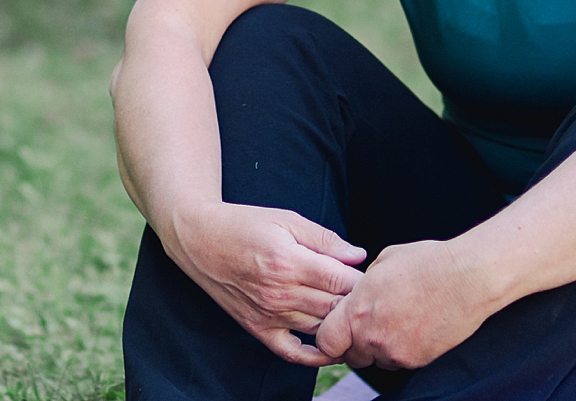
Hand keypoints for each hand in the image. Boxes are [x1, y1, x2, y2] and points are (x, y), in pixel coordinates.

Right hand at [162, 201, 367, 365]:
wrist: (200, 240)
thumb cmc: (244, 224)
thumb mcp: (286, 219)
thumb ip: (324, 239)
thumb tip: (357, 256)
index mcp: (288, 261)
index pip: (340, 281)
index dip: (362, 281)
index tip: (375, 278)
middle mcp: (279, 292)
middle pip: (334, 307)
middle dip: (357, 303)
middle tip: (371, 298)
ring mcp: (268, 314)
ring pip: (319, 329)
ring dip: (341, 325)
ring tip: (357, 317)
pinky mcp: (257, 328)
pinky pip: (292, 352)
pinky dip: (315, 356)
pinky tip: (332, 347)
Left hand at [314, 239, 488, 370]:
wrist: (467, 278)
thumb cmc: (426, 263)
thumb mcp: (382, 263)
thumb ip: (362, 287)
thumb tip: (357, 295)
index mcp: (358, 311)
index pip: (327, 341)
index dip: (329, 337)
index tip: (336, 331)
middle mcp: (373, 337)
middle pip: (351, 356)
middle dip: (355, 343)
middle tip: (370, 324)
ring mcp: (396, 353)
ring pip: (376, 360)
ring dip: (380, 347)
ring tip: (398, 321)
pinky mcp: (418, 361)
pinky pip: (399, 362)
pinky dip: (402, 350)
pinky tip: (415, 327)